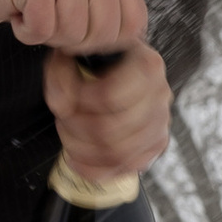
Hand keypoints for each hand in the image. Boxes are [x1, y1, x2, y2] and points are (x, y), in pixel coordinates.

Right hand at [0, 0, 148, 54]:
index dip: (107, 41)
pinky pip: (42, 30)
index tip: (84, 29)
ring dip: (49, 35)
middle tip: (55, 21)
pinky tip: (23, 13)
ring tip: (39, 14)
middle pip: (103, 34)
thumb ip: (116, 21)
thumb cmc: (46, 0)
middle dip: (75, 41)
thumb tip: (135, 46)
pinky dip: (27, 32)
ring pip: (72, 34)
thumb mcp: (90, 6)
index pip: (133, 26)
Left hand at [45, 41, 171, 180]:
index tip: (65, 98)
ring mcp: (159, 123)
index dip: (78, 103)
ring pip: (117, 154)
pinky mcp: (154, 146)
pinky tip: (77, 157)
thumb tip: (63, 104)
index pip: (109, 97)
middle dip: (75, 128)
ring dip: (80, 149)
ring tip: (68, 134)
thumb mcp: (73, 53)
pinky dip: (93, 169)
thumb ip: (62, 73)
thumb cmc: (97, 61)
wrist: (118, 67)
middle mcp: (158, 95)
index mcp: (145, 66)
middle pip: (111, 129)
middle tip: (62, 118)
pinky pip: (123, 168)